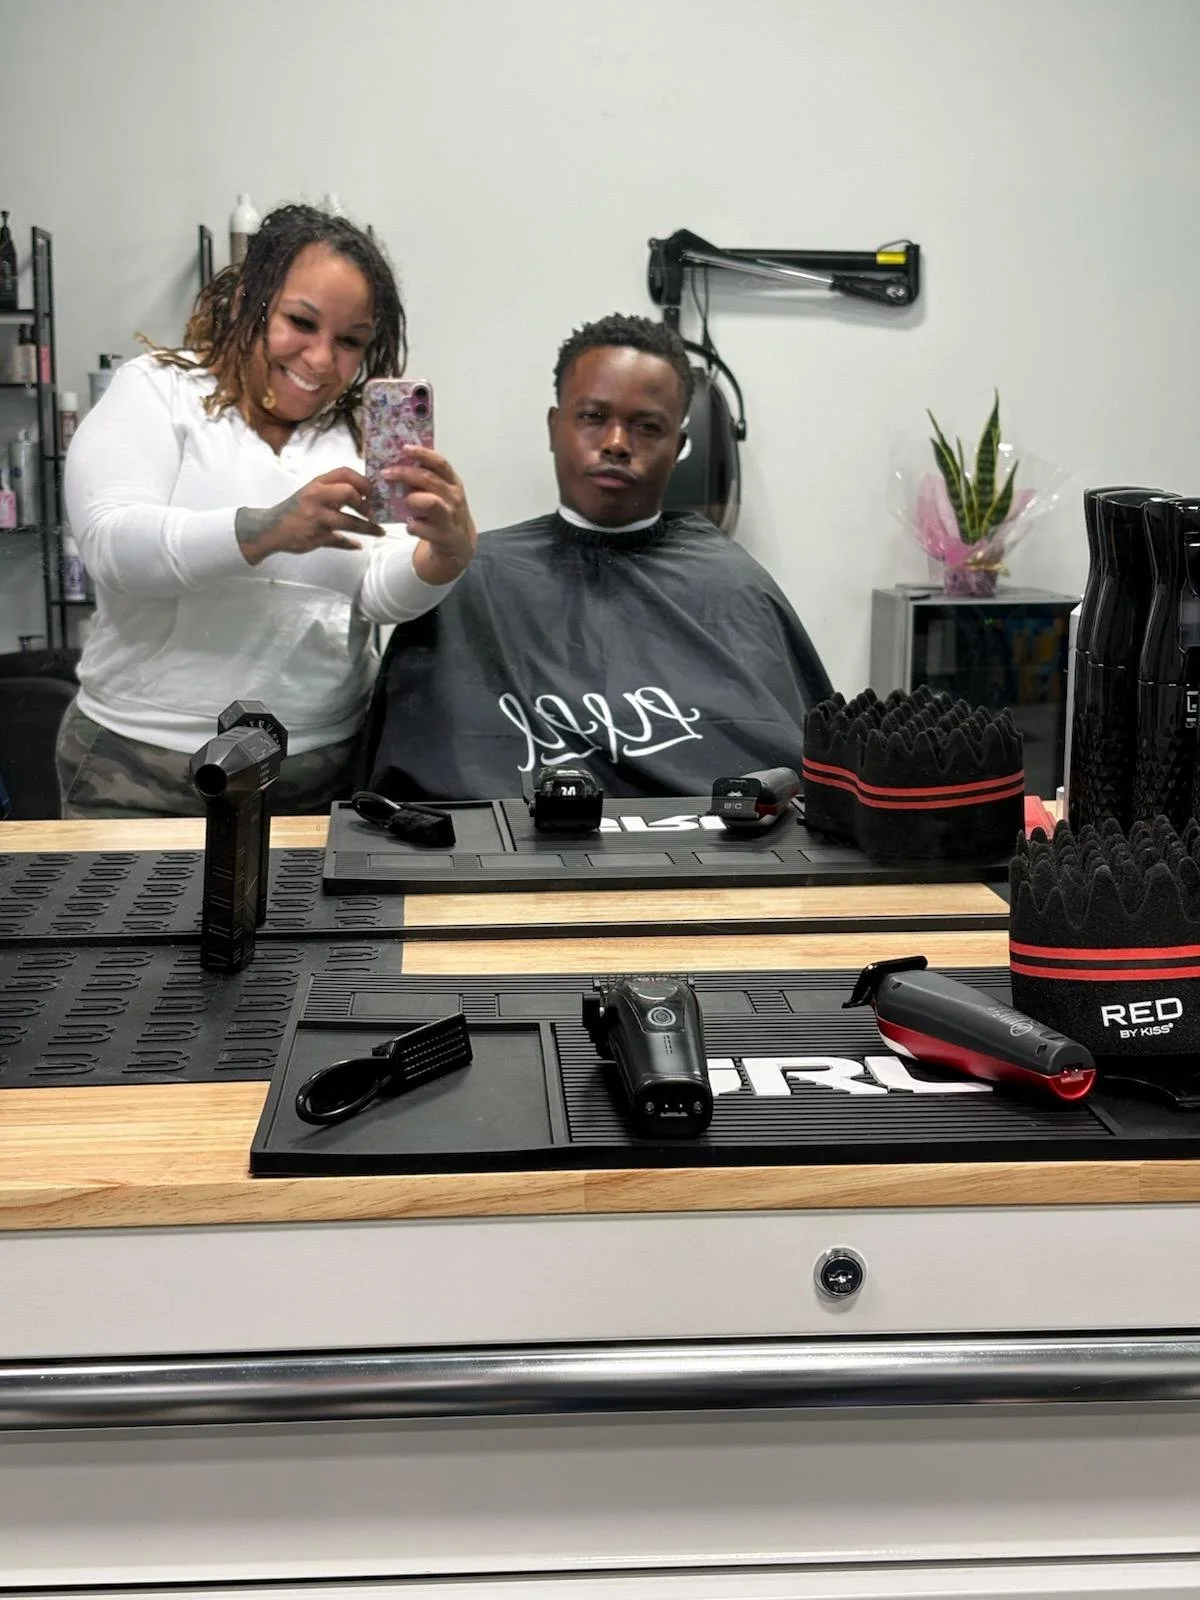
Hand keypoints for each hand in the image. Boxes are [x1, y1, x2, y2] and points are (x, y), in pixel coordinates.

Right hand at [235, 468, 383, 565]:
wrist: (270, 528)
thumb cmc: (296, 509)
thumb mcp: (313, 493)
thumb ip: (335, 491)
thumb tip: (364, 496)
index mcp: (317, 483)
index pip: (345, 472)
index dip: (363, 481)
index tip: (372, 491)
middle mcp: (316, 496)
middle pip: (348, 493)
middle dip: (365, 503)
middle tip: (372, 512)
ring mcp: (316, 517)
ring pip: (349, 521)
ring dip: (368, 528)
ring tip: (379, 531)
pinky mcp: (315, 536)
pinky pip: (339, 540)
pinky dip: (351, 543)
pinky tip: (357, 545)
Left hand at [382, 445, 476, 584]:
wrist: (459, 542)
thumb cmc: (445, 511)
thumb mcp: (442, 492)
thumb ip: (427, 479)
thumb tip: (398, 462)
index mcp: (453, 482)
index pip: (440, 463)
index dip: (423, 454)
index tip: (405, 448)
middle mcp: (453, 497)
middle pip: (429, 479)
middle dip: (405, 474)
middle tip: (386, 473)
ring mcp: (449, 516)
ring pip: (429, 502)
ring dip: (411, 499)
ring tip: (404, 502)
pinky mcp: (443, 535)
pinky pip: (420, 527)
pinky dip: (411, 525)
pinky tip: (410, 525)